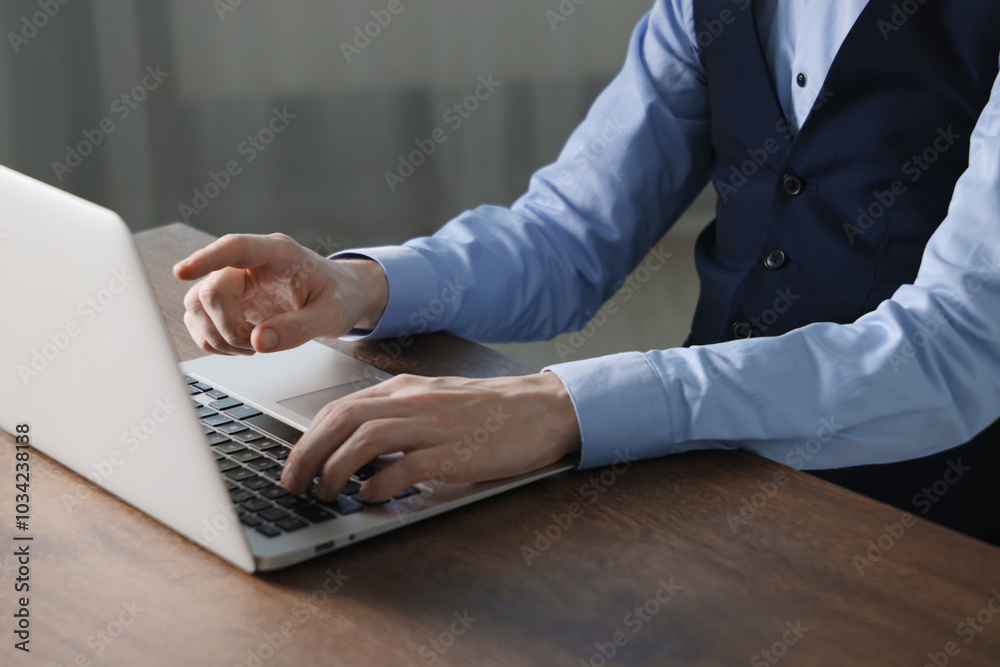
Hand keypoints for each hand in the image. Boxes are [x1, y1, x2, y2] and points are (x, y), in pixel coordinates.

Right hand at [173, 233, 387, 354]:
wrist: (342, 296)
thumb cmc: (338, 296)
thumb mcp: (332, 314)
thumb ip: (298, 328)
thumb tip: (259, 342)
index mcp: (278, 253)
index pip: (235, 248)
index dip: (207, 258)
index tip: (182, 271)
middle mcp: (249, 265)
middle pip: (210, 289)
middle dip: (226, 326)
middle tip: (255, 343)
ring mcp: (235, 284)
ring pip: (196, 306)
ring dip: (217, 335)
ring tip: (252, 346)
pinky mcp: (228, 305)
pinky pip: (199, 322)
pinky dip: (214, 342)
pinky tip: (243, 347)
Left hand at [280, 371, 581, 501]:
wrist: (544, 409)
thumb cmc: (492, 412)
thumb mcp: (437, 404)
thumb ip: (399, 419)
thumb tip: (358, 453)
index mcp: (407, 389)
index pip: (341, 407)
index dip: (308, 437)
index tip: (294, 462)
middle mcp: (415, 401)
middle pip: (342, 419)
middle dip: (307, 453)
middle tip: (292, 483)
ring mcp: (435, 425)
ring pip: (365, 439)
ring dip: (335, 470)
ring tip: (325, 495)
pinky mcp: (455, 452)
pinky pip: (406, 466)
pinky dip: (380, 484)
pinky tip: (370, 497)